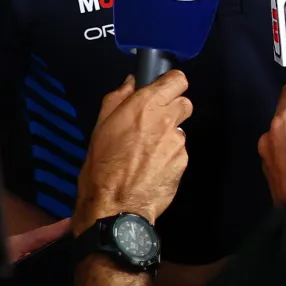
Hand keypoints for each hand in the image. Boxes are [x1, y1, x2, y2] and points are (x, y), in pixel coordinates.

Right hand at [74, 70, 192, 227]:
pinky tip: (152, 166)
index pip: (178, 79)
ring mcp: (178, 141)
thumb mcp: (100, 126)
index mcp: (145, 105)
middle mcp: (166, 119)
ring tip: (146, 150)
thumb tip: (132, 82)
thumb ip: (118, 98)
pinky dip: (169, 155)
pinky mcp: (183, 161)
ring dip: (168, 134)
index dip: (171, 83)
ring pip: (180, 129)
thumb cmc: (102, 165)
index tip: (163, 90)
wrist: (116, 205)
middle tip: (153, 121)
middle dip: (172, 108)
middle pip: (185, 102)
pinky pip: (179, 151)